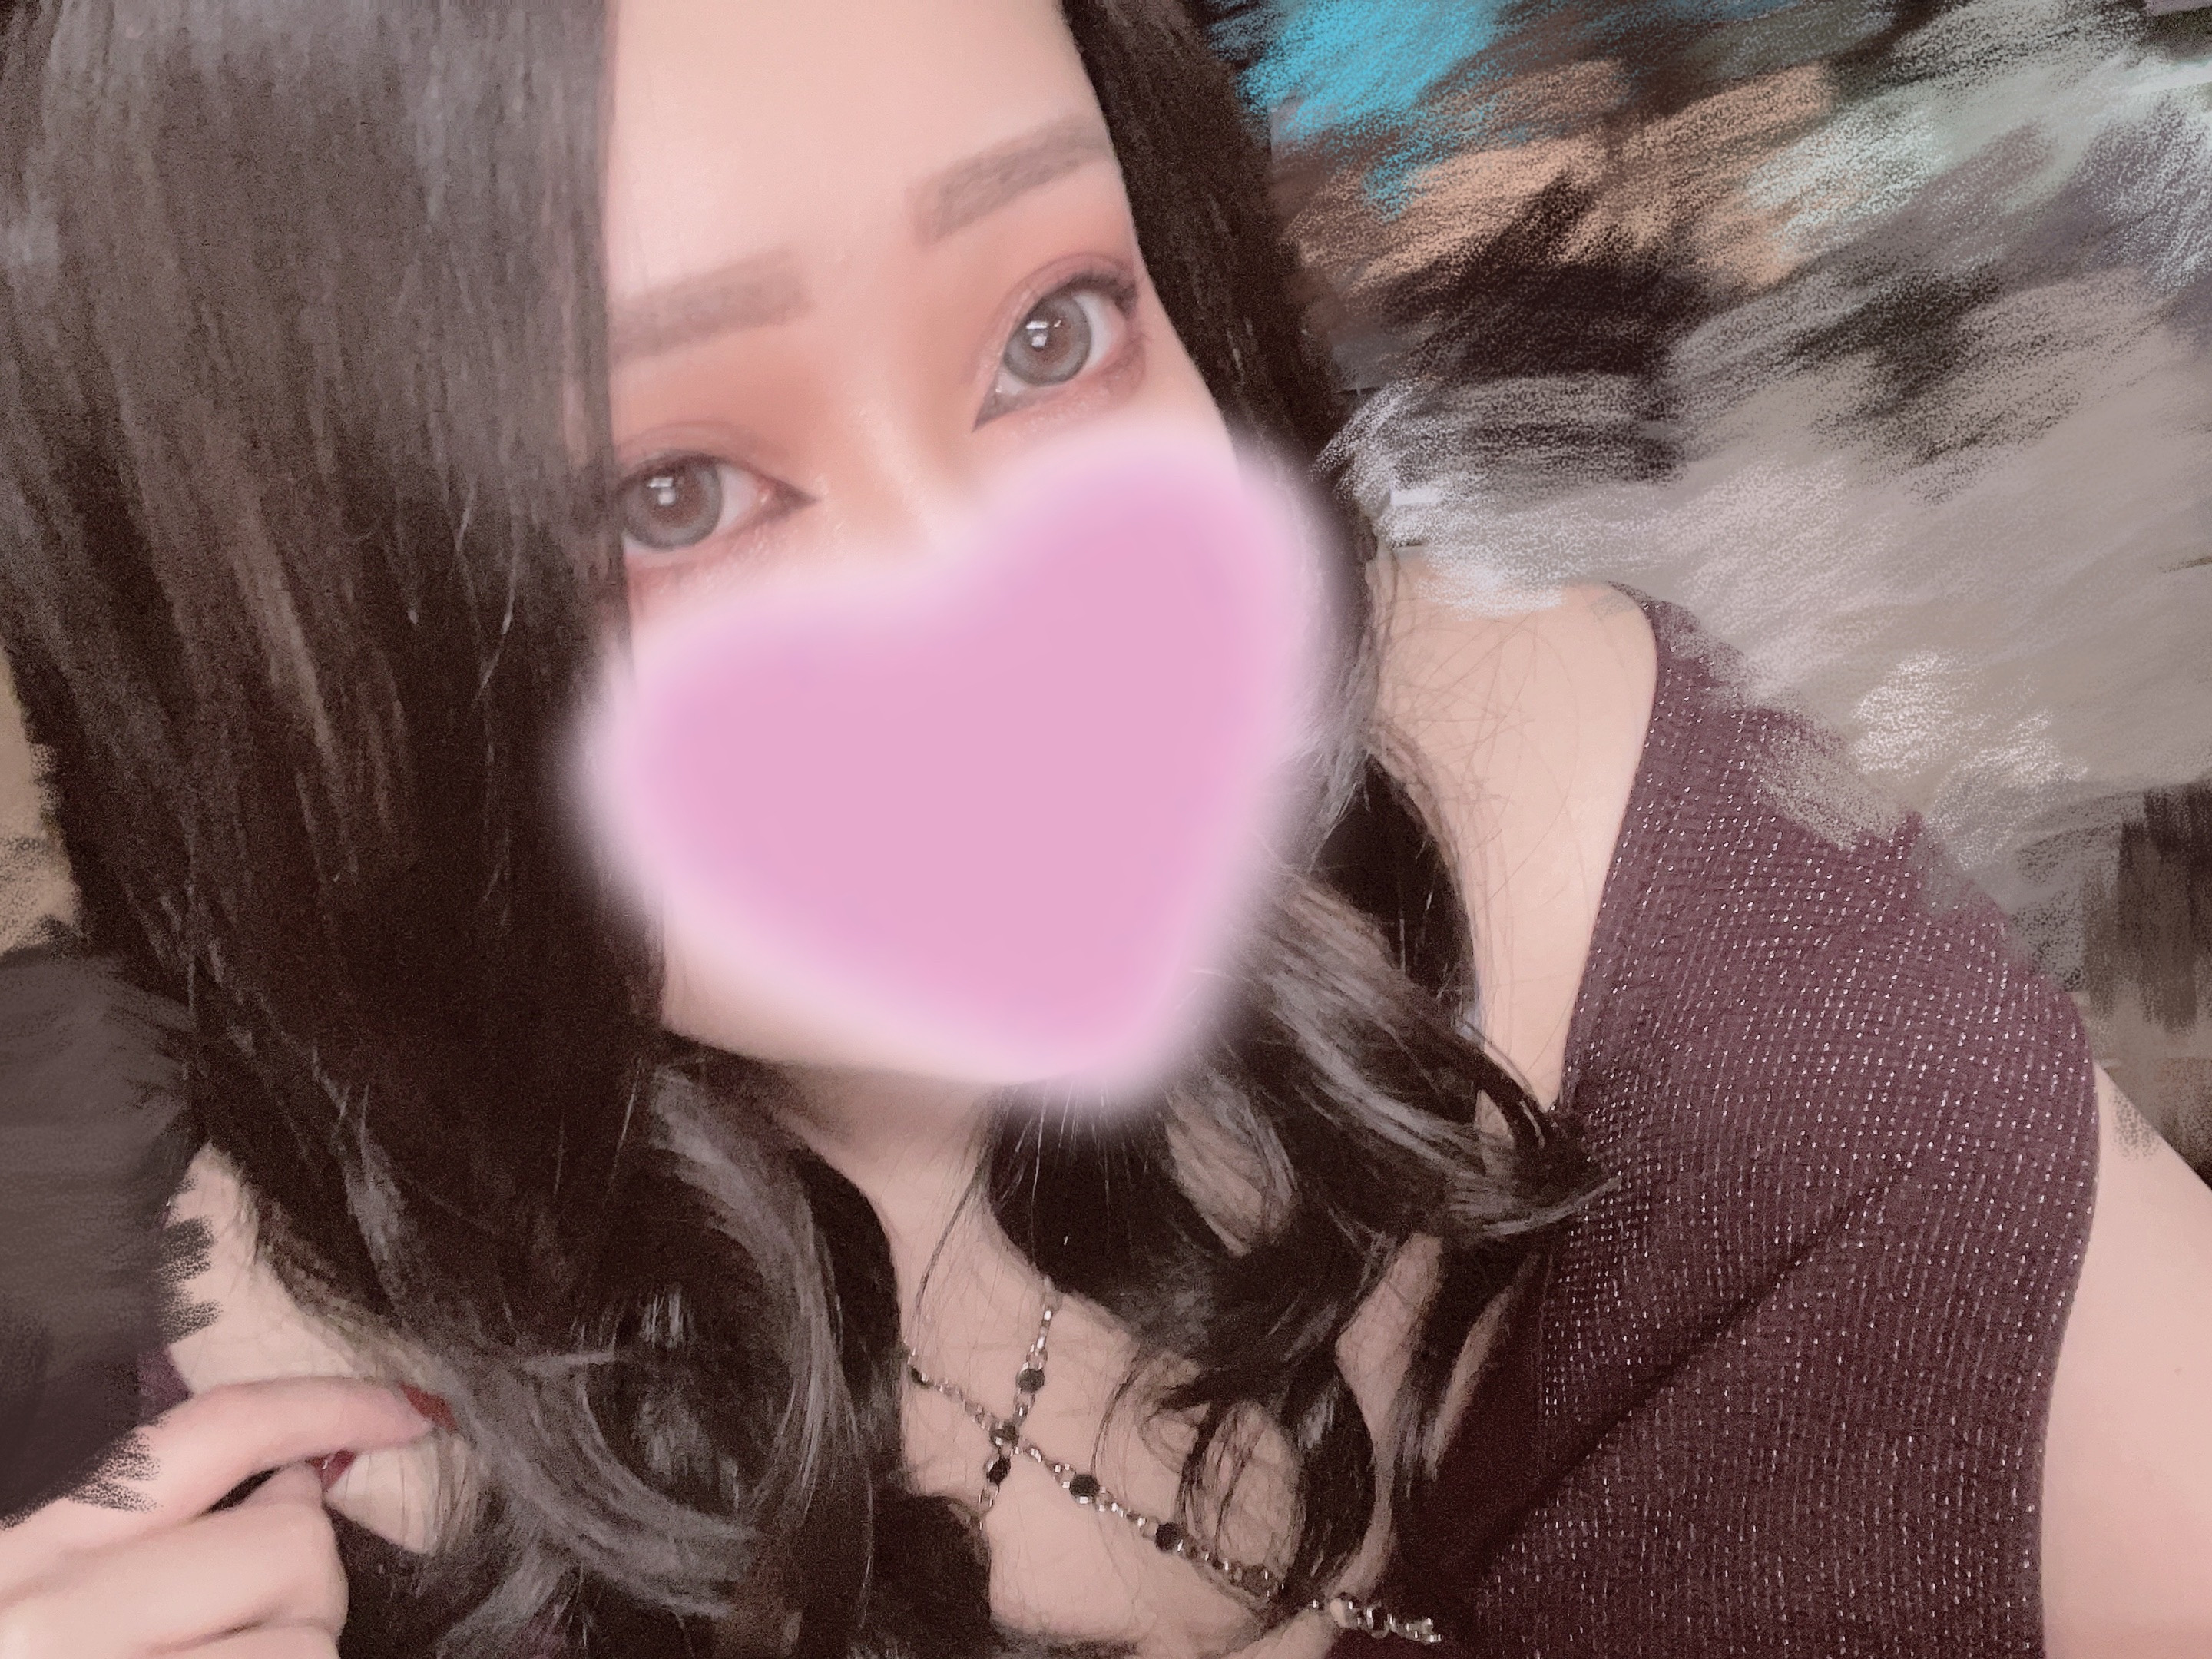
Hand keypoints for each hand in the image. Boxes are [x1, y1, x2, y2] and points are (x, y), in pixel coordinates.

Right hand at [0, 1376, 433, 1656]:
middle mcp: (50, 1625)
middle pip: (292, 1546)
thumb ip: (142, 1529)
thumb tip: (296, 1484)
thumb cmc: (24, 1649)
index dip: (329, 1404)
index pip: (213, 1432)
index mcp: (27, 1554)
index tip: (410, 1411)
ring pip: (306, 1650)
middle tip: (255, 1622)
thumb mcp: (32, 1584)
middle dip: (305, 1583)